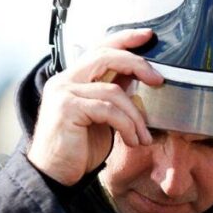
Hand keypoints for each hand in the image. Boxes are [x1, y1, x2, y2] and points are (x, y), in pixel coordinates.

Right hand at [26, 29, 163, 185]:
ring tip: (143, 136)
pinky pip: (108, 110)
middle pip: (105, 56)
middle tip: (159, 80)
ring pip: (113, 90)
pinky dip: (126, 125)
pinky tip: (132, 140)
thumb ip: (112, 94)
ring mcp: (63, 93)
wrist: (54, 176)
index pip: (99, 48)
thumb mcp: (101, 118)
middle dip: (137, 64)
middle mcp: (64, 80)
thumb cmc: (76, 150)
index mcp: (72, 79)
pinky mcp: (67, 109)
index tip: (148, 35)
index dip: (124, 38)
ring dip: (135, 115)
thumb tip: (135, 76)